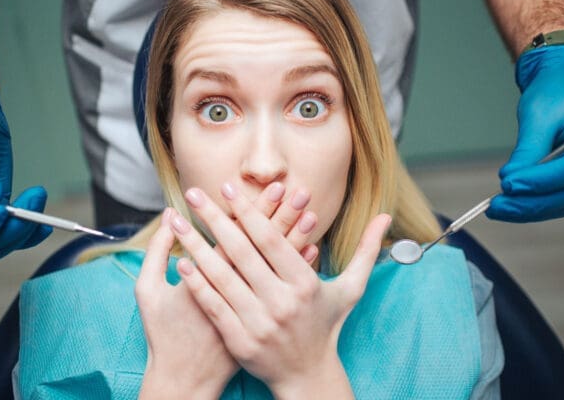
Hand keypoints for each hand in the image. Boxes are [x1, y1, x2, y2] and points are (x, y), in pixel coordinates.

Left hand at [171, 182, 389, 397]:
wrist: (308, 375)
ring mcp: (259, 324)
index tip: (227, 188)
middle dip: (213, 219)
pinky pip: (213, 306)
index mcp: (306, 284)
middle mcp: (282, 303)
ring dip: (195, 247)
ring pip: (221, 278)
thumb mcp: (351, 288)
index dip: (249, 212)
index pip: (271, 241)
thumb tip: (388, 216)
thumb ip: (366, 250)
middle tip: (192, 193)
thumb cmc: (327, 325)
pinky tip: (180, 262)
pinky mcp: (240, 342)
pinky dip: (196, 284)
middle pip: (241, 253)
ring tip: (175, 222)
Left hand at [488, 45, 563, 221]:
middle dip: (533, 202)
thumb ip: (529, 149)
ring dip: (531, 208)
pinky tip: (511, 205)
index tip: (508, 185)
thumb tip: (510, 182)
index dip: (542, 181)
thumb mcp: (539, 113)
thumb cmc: (556, 91)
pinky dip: (537, 204)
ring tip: (498, 208)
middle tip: (497, 205)